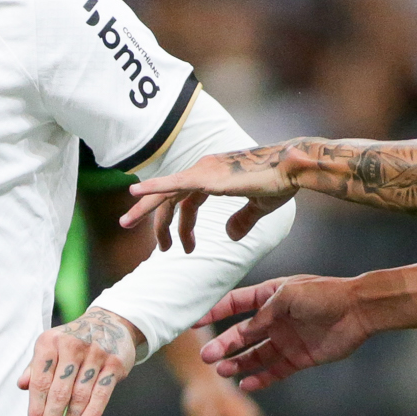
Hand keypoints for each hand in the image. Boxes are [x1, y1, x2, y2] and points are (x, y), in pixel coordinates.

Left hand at [21, 308, 142, 415]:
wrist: (111, 322)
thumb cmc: (75, 340)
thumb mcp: (51, 346)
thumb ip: (36, 367)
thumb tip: (22, 385)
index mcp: (50, 342)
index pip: (40, 381)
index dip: (36, 407)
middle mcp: (72, 346)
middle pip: (59, 391)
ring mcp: (95, 354)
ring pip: (80, 396)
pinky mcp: (114, 363)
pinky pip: (102, 393)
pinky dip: (92, 413)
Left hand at [122, 144, 306, 251]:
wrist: (291, 167)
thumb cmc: (279, 182)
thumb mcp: (257, 207)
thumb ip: (242, 220)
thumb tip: (229, 235)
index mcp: (214, 177)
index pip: (186, 201)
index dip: (180, 225)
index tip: (178, 247)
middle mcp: (204, 171)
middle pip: (170, 197)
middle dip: (154, 219)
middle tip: (141, 238)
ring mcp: (203, 172)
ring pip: (166, 193)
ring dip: (146, 210)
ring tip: (125, 224)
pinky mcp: (206, 177)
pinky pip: (173, 184)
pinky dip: (153, 188)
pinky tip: (134, 193)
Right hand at [198, 275, 373, 391]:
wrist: (359, 310)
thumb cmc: (324, 295)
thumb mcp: (289, 295)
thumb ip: (264, 313)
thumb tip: (243, 332)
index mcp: (270, 297)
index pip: (235, 305)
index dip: (214, 312)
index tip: (193, 321)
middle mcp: (275, 320)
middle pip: (241, 335)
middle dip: (223, 345)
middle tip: (206, 356)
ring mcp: (286, 340)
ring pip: (254, 355)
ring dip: (237, 363)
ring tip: (221, 371)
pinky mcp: (298, 358)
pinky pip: (274, 372)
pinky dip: (260, 380)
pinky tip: (246, 385)